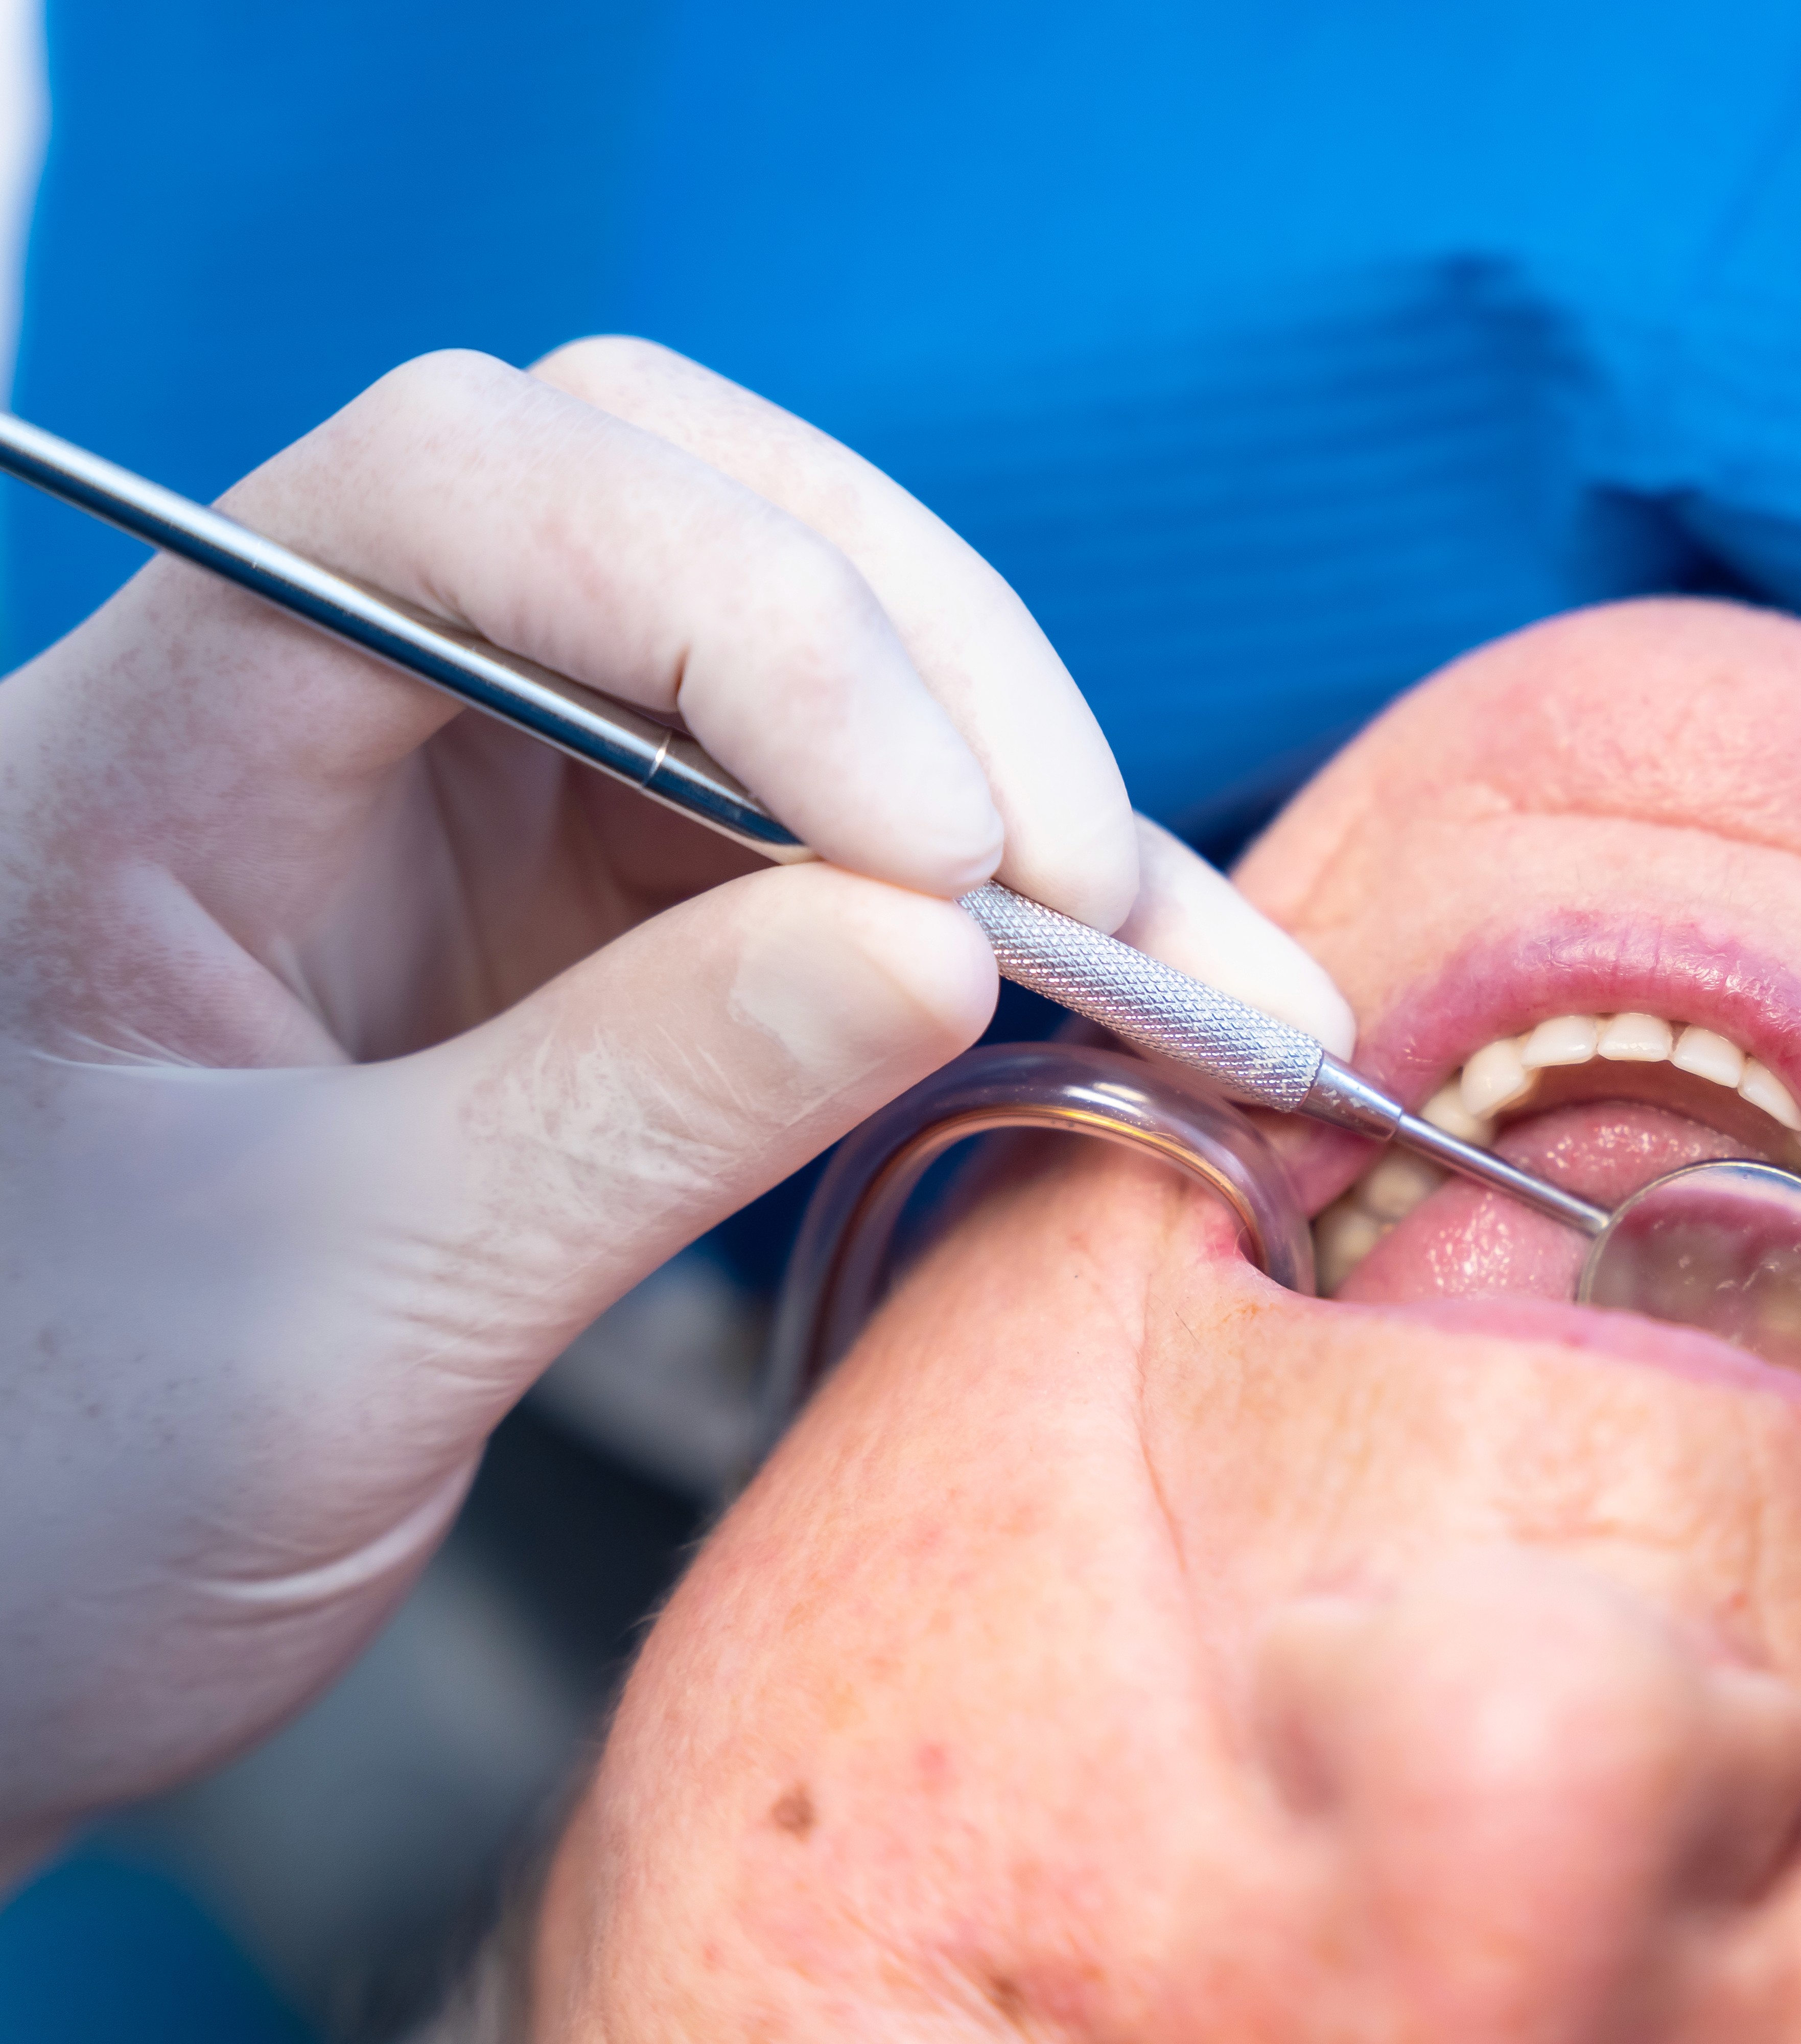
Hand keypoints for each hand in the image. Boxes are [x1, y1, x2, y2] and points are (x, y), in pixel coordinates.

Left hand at [0, 339, 1349, 1878]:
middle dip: (921, 668)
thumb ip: (633, 1111)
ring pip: (810, 668)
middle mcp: (329, 713)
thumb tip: (946, 944)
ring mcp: (479, 804)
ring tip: (1200, 972)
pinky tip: (1175, 994)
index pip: (463, 486)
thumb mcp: (337, 1323)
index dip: (741, 602)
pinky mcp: (600, 917)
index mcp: (160, 745)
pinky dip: (1024, 918)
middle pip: (674, 508)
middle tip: (1074, 890)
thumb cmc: (49, 1488)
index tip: (933, 844)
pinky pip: (851, 846)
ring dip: (1028, 797)